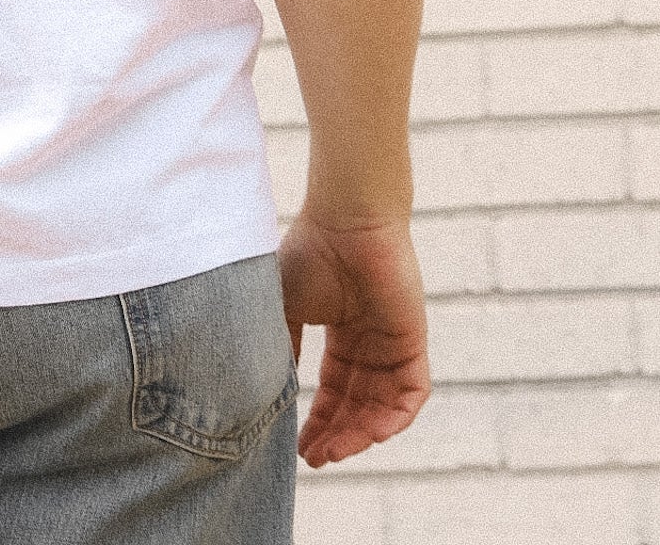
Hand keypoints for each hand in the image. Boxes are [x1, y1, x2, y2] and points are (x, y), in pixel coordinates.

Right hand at [278, 211, 430, 467]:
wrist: (344, 220)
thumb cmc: (310, 252)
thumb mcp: (282, 306)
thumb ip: (280, 346)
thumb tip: (266, 391)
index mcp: (341, 330)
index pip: (335, 389)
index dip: (319, 420)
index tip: (300, 448)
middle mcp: (369, 340)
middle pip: (357, 404)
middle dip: (337, 435)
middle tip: (315, 458)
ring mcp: (392, 341)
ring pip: (382, 405)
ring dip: (361, 434)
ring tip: (334, 452)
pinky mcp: (412, 340)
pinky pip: (411, 393)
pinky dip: (394, 418)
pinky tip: (370, 434)